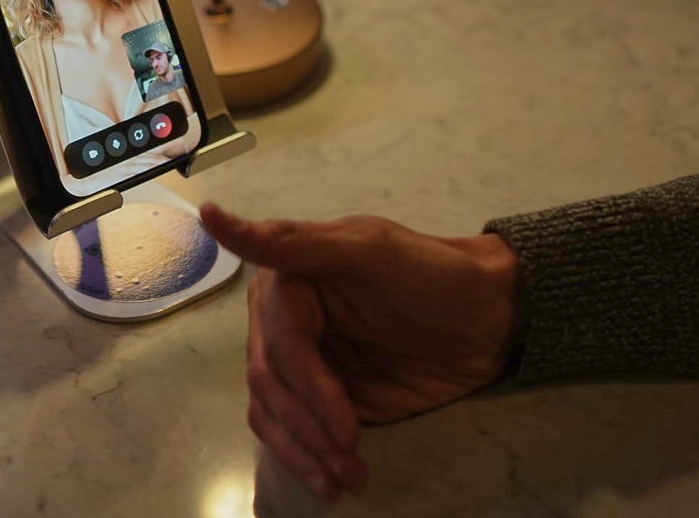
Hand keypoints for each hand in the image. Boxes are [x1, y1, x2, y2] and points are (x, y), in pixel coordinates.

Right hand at [199, 203, 520, 502]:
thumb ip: (292, 242)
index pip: (281, 343)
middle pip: (271, 385)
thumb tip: (212, 216)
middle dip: (309, 425)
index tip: (344, 424)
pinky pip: (295, 434)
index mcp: (284, 283)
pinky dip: (308, 460)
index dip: (310, 385)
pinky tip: (332, 482)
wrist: (487, 316)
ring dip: (305, 452)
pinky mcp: (322, 402)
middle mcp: (282, 324)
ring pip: (274, 415)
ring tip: (345, 480)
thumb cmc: (430, 273)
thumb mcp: (366, 247)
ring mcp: (303, 366)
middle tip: (353, 452)